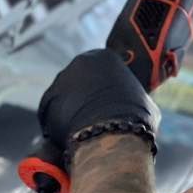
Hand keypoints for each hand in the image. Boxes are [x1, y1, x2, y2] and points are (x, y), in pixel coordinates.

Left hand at [38, 49, 159, 158]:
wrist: (111, 136)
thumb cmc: (135, 118)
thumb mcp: (144, 101)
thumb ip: (134, 97)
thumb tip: (137, 105)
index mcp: (105, 57)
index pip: (103, 71)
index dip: (107, 90)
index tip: (111, 105)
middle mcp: (80, 62)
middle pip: (82, 81)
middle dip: (87, 98)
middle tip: (97, 119)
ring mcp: (61, 80)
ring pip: (67, 96)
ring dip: (73, 111)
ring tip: (85, 131)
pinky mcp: (47, 100)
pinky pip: (53, 112)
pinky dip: (59, 123)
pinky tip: (72, 135)